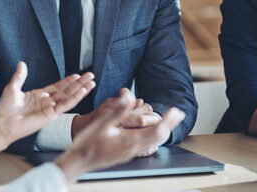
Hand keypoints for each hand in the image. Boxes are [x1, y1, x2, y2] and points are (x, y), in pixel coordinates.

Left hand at [0, 62, 94, 156]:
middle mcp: (47, 102)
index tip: (77, 75)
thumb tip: (21, 63)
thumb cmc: (6, 109)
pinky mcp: (51, 115)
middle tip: (90, 75)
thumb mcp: (13, 88)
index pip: (58, 87)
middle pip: (67, 90)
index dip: (68, 81)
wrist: (3, 123)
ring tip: (92, 82)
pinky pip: (66, 105)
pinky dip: (75, 98)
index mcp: (39, 96)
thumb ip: (20, 76)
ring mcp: (50, 109)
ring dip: (81, 89)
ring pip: (69, 97)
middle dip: (79, 83)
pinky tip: (83, 91)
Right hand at [55, 89, 184, 182]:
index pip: (156, 131)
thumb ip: (117, 110)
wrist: (78, 161)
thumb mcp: (101, 123)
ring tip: (169, 121)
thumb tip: (129, 96)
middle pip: (158, 137)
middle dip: (169, 124)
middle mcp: (133, 149)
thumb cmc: (87, 143)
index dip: (167, 120)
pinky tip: (153, 137)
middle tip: (178, 113)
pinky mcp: (125, 154)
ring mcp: (130, 153)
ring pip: (152, 142)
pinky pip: (145, 147)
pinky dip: (153, 139)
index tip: (175, 110)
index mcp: (129, 141)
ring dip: (162, 130)